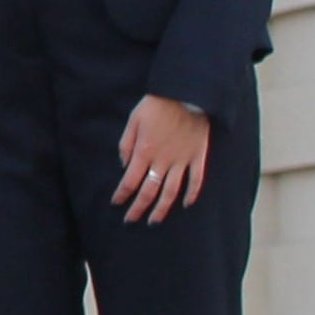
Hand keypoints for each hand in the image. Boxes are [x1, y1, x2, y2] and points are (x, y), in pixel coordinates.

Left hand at [112, 94, 210, 222]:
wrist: (186, 94)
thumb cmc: (156, 105)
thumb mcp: (133, 121)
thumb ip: (126, 145)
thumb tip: (125, 166)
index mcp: (144, 152)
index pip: (130, 181)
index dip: (122, 195)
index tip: (116, 203)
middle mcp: (163, 161)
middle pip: (149, 192)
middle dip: (139, 208)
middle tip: (131, 220)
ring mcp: (182, 161)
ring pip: (171, 192)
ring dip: (162, 208)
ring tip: (155, 220)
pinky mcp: (198, 157)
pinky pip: (196, 180)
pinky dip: (192, 194)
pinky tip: (187, 204)